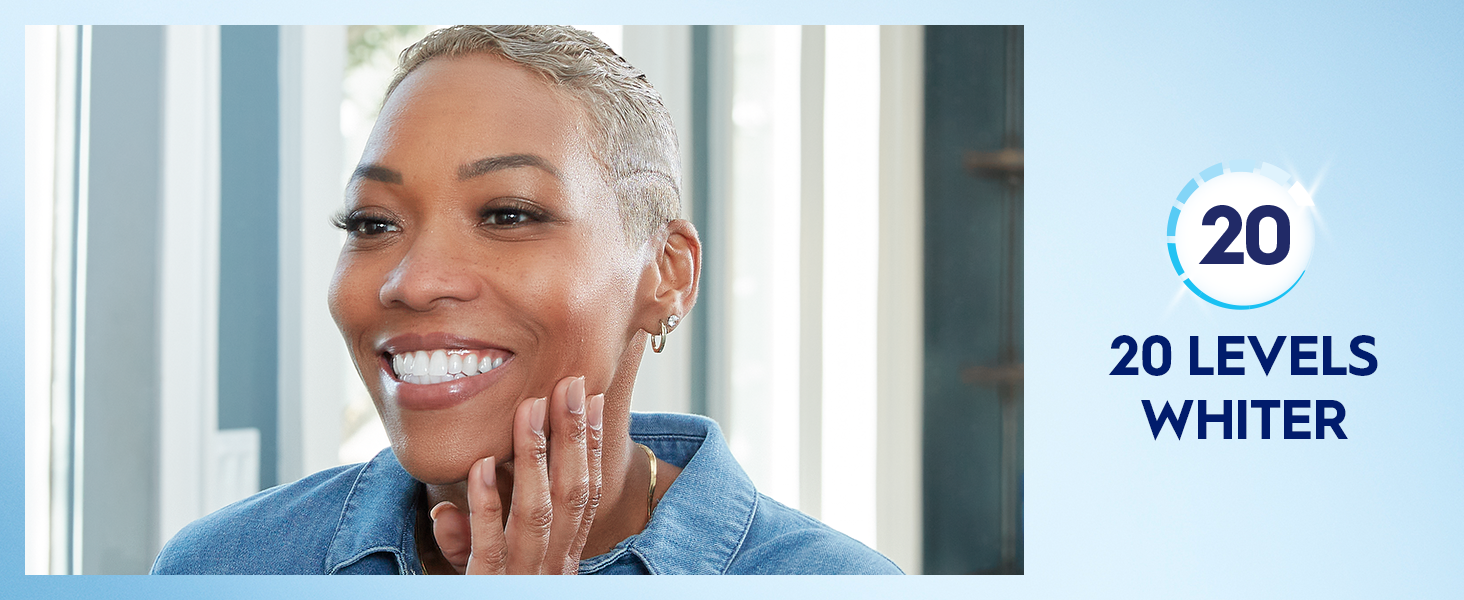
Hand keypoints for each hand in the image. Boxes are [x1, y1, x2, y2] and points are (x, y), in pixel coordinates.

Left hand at [428, 376, 604, 573]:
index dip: (593, 447)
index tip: (594, 401)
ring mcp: (523, 577)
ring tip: (530, 407)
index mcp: (562, 557)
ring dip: (534, 456)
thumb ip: (473, 539)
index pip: (586, 496)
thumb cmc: (487, 594)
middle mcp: (552, 566)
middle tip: (571, 385)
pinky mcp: (489, 587)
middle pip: (571, 495)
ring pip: (536, 512)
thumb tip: (448, 506)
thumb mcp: (487, 569)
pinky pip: (489, 545)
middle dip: (573, 436)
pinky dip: (486, 505)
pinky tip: (481, 467)